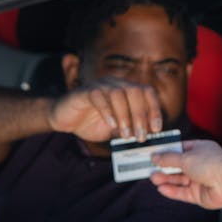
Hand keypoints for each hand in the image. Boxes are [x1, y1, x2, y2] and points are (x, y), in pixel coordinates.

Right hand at [48, 78, 163, 141]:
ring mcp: (100, 85)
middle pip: (136, 91)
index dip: (155, 109)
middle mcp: (116, 83)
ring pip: (118, 93)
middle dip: (141, 115)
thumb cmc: (91, 123)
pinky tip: (111, 126)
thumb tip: (147, 138)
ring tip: (126, 135)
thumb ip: (130, 130)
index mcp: (127, 90)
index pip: (148, 92)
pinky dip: (107, 111)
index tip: (157, 129)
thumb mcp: (116, 130)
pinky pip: (98, 96)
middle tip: (141, 136)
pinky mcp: (84, 91)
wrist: (64, 120)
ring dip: (125, 116)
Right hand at [150, 140, 221, 209]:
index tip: (153, 154)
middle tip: (149, 168)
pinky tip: (161, 188)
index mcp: (200, 150)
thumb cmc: (212, 164)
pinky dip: (172, 191)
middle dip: (164, 168)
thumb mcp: (185, 157)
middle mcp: (200, 164)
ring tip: (153, 178)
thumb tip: (155, 156)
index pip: (180, 149)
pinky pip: (182, 193)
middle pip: (178, 166)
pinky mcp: (199, 194)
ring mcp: (200, 180)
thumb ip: (168, 159)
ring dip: (166, 179)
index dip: (166, 152)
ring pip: (179, 180)